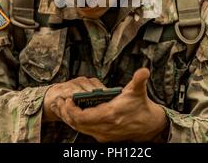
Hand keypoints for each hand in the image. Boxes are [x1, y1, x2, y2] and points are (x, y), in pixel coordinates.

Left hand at [53, 68, 168, 142]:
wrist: (148, 124)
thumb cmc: (140, 106)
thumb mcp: (138, 90)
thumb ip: (139, 79)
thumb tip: (144, 71)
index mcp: (110, 115)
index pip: (83, 117)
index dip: (72, 109)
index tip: (67, 99)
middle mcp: (105, 127)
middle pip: (77, 124)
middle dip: (66, 113)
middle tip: (58, 102)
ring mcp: (104, 133)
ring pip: (80, 129)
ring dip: (69, 118)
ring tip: (61, 107)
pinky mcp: (104, 136)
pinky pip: (85, 131)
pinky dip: (76, 123)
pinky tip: (72, 114)